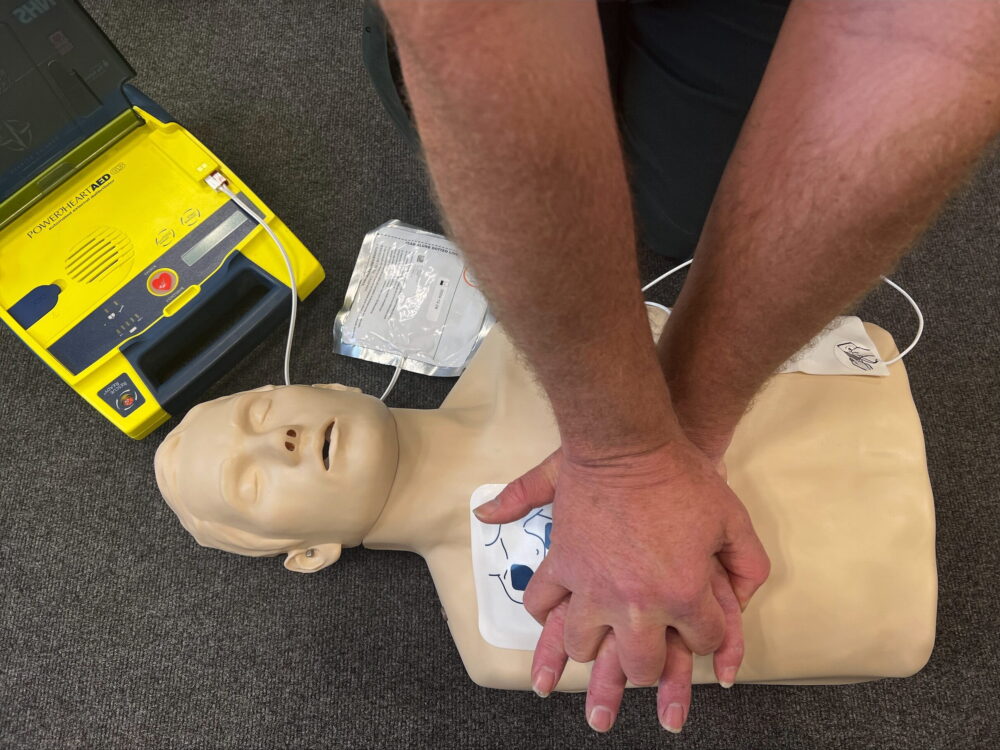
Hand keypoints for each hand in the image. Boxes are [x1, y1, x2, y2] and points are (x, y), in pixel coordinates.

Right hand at [474, 441, 768, 726]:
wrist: (626, 446)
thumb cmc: (684, 479)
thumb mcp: (733, 520)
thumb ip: (747, 566)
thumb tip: (738, 602)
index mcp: (684, 595)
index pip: (705, 641)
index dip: (710, 634)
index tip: (703, 623)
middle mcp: (635, 604)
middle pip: (641, 665)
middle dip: (651, 666)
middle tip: (649, 651)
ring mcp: (592, 588)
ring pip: (583, 647)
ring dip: (594, 650)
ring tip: (599, 642)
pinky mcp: (561, 565)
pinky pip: (541, 603)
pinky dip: (544, 614)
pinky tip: (555, 615)